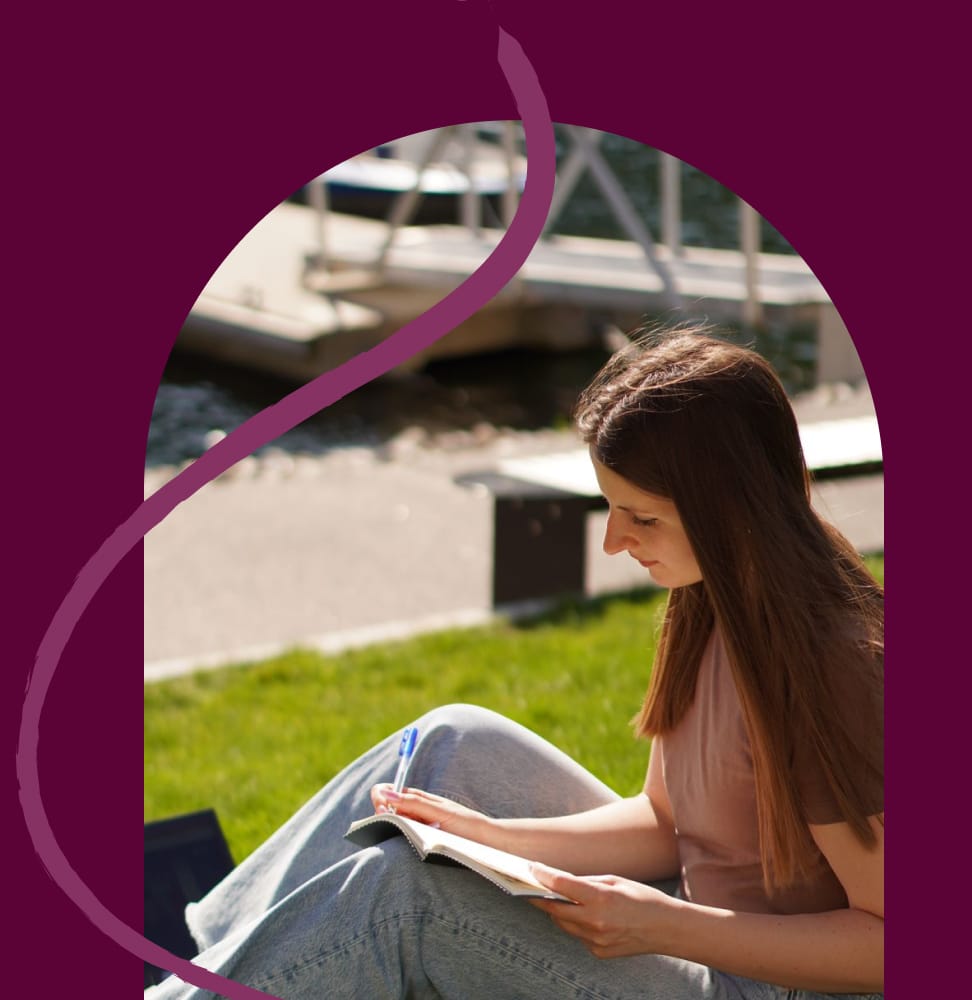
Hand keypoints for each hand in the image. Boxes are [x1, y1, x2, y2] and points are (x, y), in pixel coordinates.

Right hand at [370, 784, 491, 841]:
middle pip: (386, 808)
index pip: (387, 791)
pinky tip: (411, 841)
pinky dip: (402, 837)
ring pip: (394, 823)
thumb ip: (413, 802)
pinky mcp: (421, 839)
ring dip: (394, 826)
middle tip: (394, 822)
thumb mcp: (438, 810)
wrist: (483, 841)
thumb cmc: (464, 822)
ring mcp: (417, 824)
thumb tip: (385, 793)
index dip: (380, 797)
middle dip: (383, 813)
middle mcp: (414, 809)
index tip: (382, 808)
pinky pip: (404, 836)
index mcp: (416, 797)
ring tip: (412, 832)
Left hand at [528, 862, 680, 958]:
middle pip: (555, 909)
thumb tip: (563, 882)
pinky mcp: (599, 952)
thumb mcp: (615, 880)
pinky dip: (576, 925)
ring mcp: (596, 941)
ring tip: (551, 898)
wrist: (667, 929)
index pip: (561, 885)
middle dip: (539, 897)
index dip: (543, 875)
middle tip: (528, 886)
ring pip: (564, 925)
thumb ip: (587, 882)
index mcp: (600, 899)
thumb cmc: (643, 899)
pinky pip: (578, 936)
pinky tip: (581, 915)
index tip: (532, 868)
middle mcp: (595, 922)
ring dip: (557, 912)